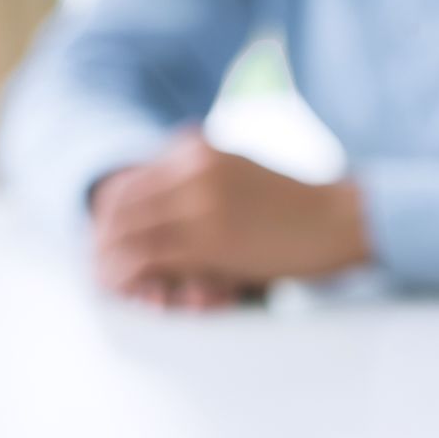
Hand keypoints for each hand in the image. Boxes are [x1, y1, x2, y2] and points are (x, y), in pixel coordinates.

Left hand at [92, 130, 370, 306]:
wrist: (342, 220)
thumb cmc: (299, 205)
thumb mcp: (244, 167)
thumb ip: (204, 167)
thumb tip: (173, 156)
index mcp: (199, 149)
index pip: (132, 180)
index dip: (110, 213)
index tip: (105, 237)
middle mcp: (193, 168)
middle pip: (121, 204)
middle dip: (102, 237)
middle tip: (96, 263)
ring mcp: (200, 203)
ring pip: (128, 232)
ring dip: (108, 259)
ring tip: (103, 280)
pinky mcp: (209, 240)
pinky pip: (148, 257)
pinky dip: (127, 274)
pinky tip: (122, 288)